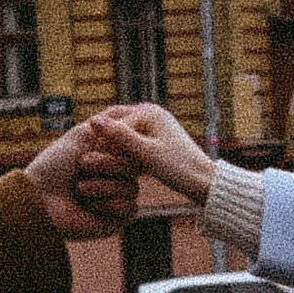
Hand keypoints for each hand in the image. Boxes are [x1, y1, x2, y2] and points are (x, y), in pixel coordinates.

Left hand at [26, 119, 136, 243]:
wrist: (39, 197)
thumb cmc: (54, 166)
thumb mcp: (80, 135)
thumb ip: (107, 126)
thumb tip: (130, 118)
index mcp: (107, 158)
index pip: (130, 151)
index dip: (114, 149)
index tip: (92, 146)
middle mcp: (113, 178)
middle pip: (133, 168)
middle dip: (106, 164)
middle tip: (81, 166)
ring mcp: (115, 199)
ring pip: (132, 189)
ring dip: (103, 187)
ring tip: (80, 190)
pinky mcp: (115, 220)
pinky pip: (130, 208)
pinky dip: (109, 205)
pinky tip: (90, 207)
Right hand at [86, 101, 215, 206]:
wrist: (203, 181)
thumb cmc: (177, 168)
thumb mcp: (145, 154)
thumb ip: (119, 137)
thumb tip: (93, 120)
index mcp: (149, 111)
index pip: (113, 126)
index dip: (101, 147)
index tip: (91, 167)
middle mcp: (150, 112)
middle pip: (115, 127)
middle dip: (105, 146)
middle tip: (91, 166)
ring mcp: (152, 125)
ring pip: (122, 137)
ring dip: (113, 153)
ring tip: (102, 171)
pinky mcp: (154, 139)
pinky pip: (130, 144)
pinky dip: (123, 157)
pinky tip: (115, 171)